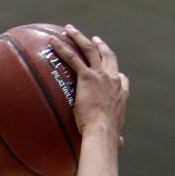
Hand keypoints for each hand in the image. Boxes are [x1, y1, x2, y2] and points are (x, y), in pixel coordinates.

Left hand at [46, 25, 128, 143]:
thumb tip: (120, 145)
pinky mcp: (87, 77)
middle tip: (94, 39)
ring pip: (90, 50)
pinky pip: (72, 58)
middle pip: (108, 56)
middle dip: (100, 46)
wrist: (102, 132)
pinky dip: (62, 48)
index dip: (116, 73)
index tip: (112, 71)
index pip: (121, 77)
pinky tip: (53, 41)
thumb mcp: (117, 136)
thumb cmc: (108, 137)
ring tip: (70, 29)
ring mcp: (101, 75)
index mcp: (121, 93)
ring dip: (80, 38)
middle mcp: (113, 79)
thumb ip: (118, 138)